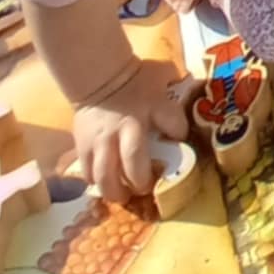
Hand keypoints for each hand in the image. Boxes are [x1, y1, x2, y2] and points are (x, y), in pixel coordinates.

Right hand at [72, 57, 189, 205]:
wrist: (101, 77)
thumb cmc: (136, 81)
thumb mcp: (162, 80)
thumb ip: (174, 97)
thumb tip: (189, 114)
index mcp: (151, 108)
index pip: (173, 122)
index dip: (180, 136)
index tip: (180, 146)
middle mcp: (126, 127)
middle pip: (134, 162)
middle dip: (141, 182)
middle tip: (145, 189)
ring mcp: (102, 139)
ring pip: (105, 176)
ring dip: (116, 191)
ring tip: (123, 196)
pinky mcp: (83, 146)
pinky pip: (88, 173)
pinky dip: (96, 183)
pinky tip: (104, 183)